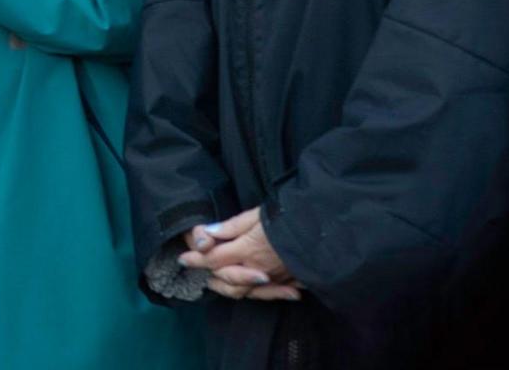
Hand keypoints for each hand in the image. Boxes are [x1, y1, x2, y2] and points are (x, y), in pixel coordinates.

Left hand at [181, 207, 301, 300]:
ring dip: (229, 287)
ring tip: (218, 282)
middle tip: (198, 270)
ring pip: (245, 291)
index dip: (196, 259)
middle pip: (226, 280)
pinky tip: (254, 288)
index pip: (213, 259)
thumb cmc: (288, 217)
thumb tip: (206, 233)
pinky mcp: (289, 282)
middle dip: (209, 276)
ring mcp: (274, 278)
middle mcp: (258, 269)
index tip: (183, 259)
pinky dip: (258, 293)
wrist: (325, 231)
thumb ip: (230, 226)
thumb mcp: (256, 215)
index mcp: (247, 250)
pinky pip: (268, 293)